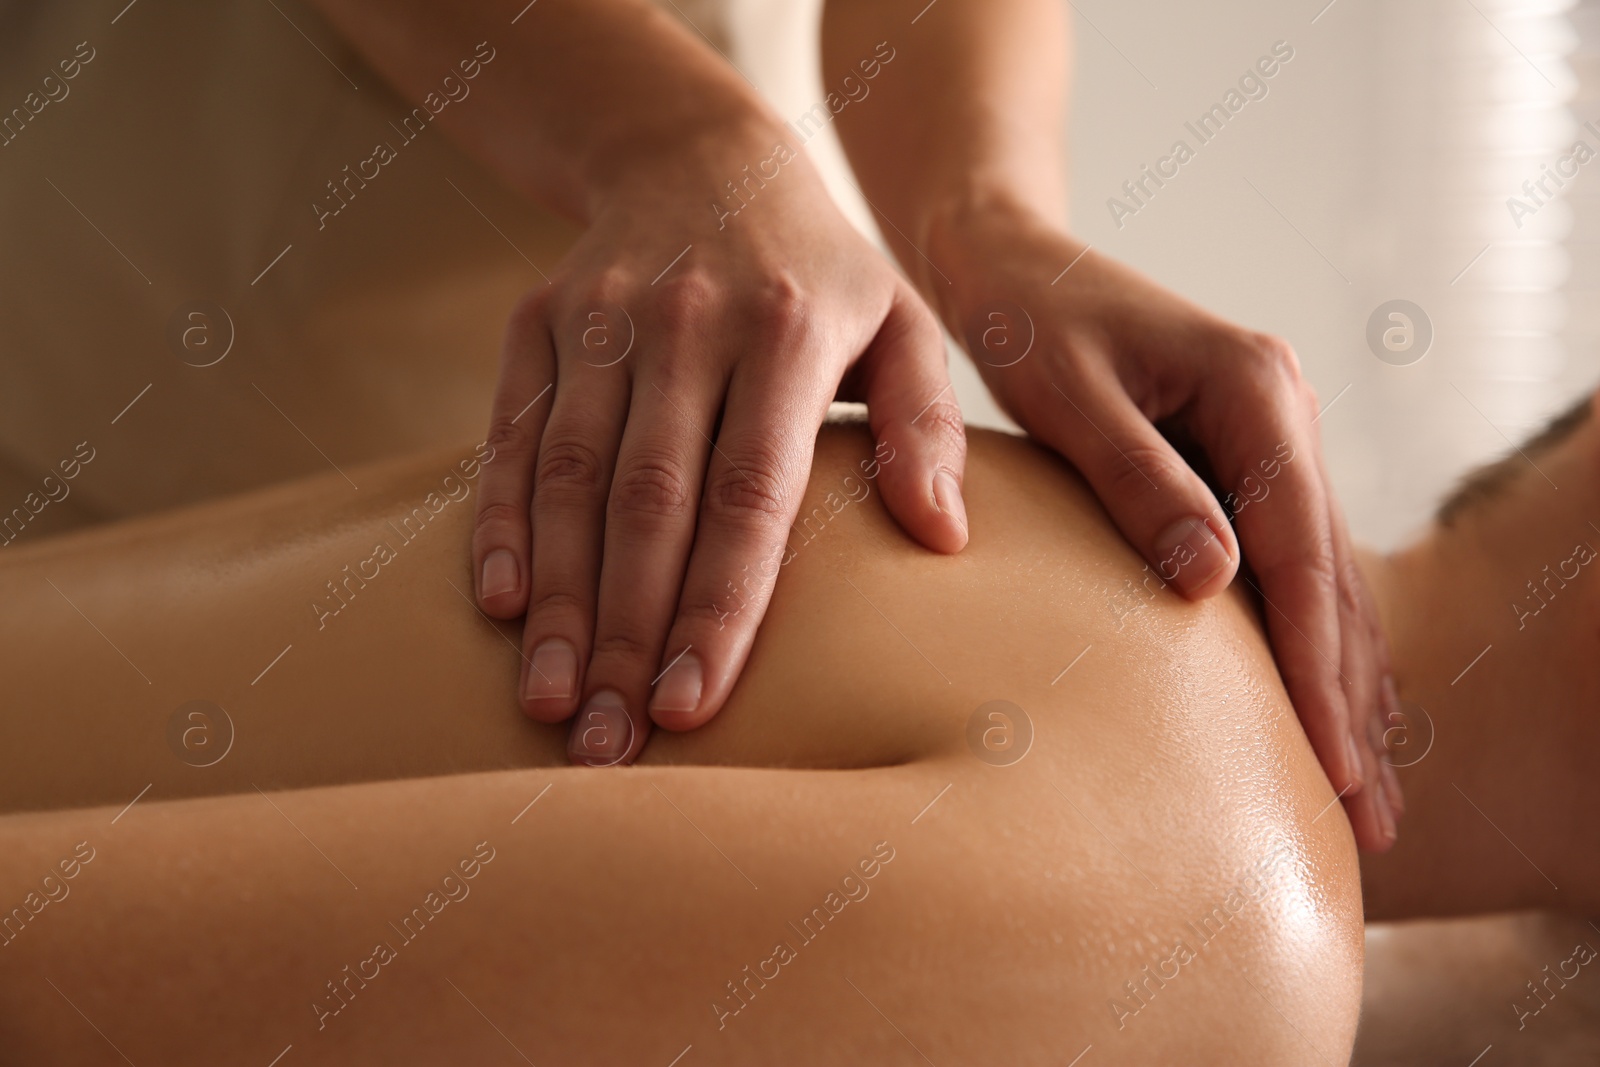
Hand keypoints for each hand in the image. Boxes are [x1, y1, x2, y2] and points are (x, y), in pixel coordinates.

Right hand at [471, 123, 968, 764]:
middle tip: (611, 745)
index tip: (694, 705)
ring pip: (569, 477)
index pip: (751, 494)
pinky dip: (498, 520)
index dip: (719, 604)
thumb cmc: (820, 273)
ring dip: (558, 598)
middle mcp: (688, 324)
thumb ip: (928, 426)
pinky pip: (510, 433)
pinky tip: (501, 605)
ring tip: (554, 703)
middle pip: (649, 503)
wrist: (702, 157)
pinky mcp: (538, 320)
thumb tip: (943, 537)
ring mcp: (602, 318)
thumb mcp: (902, 322)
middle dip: (627, 633)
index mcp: (789, 332)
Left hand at [923, 199, 1400, 850]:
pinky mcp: (1241, 455)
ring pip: (1326, 574)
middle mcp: (1283, 410)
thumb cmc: (1027, 324)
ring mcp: (1270, 433)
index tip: (1333, 761)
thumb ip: (1140, 486)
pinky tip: (1321, 698)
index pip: (1300, 551)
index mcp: (1255, 389)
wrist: (1010, 261)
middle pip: (1334, 573)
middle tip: (1369, 814)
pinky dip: (1310, 634)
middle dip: (1351, 695)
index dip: (1317, 664)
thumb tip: (1213, 584)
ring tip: (1364, 785)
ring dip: (1345, 678)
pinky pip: (1291, 558)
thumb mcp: (1072, 401)